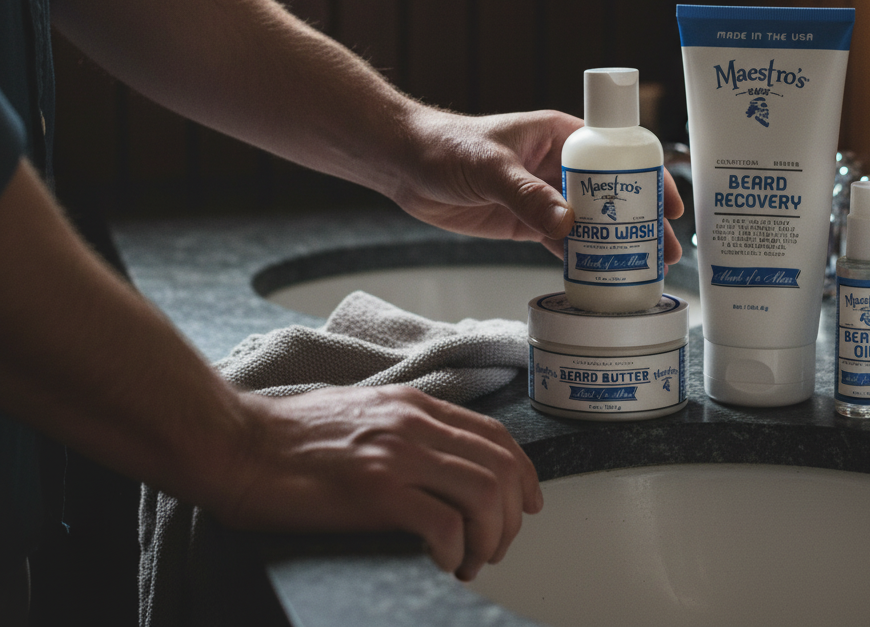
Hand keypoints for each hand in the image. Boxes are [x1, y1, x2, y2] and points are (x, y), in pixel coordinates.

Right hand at [218, 385, 542, 581]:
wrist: (238, 445)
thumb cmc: (291, 437)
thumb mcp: (363, 414)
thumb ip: (405, 428)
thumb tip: (440, 462)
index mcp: (414, 405)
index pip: (496, 435)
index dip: (525, 474)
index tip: (528, 504)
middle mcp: (414, 423)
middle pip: (502, 466)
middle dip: (514, 514)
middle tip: (498, 546)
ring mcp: (397, 455)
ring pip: (485, 494)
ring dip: (491, 537)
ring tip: (472, 562)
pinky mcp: (375, 492)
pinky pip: (444, 526)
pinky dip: (457, 552)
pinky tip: (443, 565)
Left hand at [394, 108, 684, 260]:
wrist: (405, 165)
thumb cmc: (446, 146)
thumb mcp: (490, 167)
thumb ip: (527, 194)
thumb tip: (568, 222)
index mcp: (561, 135)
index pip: (617, 154)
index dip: (648, 178)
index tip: (667, 205)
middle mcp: (559, 165)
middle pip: (613, 195)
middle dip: (641, 222)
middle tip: (666, 251)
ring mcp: (544, 195)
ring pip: (592, 223)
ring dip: (617, 246)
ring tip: (645, 272)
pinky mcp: (527, 222)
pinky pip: (563, 243)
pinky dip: (582, 260)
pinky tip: (601, 279)